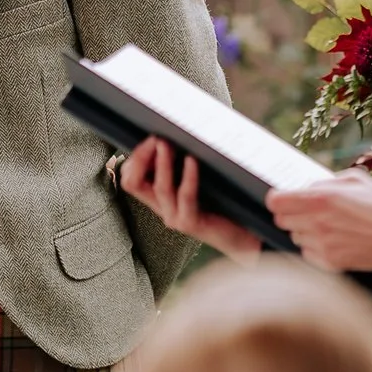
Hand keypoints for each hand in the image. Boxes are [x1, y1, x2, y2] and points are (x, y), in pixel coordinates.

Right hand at [120, 138, 262, 259]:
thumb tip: (173, 135)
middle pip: (133, 182)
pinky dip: (188, 176)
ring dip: (162, 162)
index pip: (130, 178)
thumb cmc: (221, 204)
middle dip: (141, 156)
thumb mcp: (195, 181)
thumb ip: (180, 165)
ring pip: (159, 187)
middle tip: (155, 138)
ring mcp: (174, 217)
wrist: (242, 236)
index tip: (150, 138)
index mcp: (158, 199)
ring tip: (166, 143)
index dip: (135, 157)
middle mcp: (161, 208)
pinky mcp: (191, 223)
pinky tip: (192, 160)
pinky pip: (185, 196)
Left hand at [268, 173, 371, 274]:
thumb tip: (307, 189)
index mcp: (321, 198)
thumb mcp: (354, 179)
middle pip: (281, 220)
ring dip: (305, 232)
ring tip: (328, 227)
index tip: (285, 199)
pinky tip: (335, 242)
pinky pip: (308, 254)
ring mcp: (322, 245)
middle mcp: (317, 222)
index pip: (275, 201)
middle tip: (309, 212)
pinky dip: (316, 249)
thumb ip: (325, 183)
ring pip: (295, 238)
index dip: (279, 199)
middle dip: (292, 214)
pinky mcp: (330, 263)